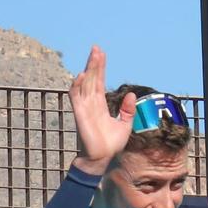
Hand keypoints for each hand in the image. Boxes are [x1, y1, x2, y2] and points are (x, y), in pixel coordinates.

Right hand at [68, 46, 133, 175]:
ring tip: (93, 56)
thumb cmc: (110, 144)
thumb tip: (131, 94)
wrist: (102, 159)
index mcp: (100, 105)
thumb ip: (127, 110)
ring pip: (85, 84)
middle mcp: (91, 104)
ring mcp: (84, 108)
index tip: (101, 54)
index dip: (100, 68)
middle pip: (91, 79)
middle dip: (94, 64)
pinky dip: (77, 86)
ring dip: (88, 70)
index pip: (99, 82)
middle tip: (96, 48)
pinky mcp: (80, 115)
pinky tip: (80, 75)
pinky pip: (76, 98)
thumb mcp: (125, 125)